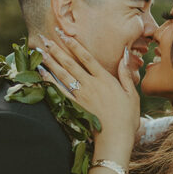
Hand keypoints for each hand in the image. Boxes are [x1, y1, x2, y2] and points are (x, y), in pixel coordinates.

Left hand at [37, 33, 139, 157]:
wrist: (116, 138)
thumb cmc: (127, 118)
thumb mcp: (132, 94)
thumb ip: (125, 73)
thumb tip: (125, 54)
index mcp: (105, 79)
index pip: (87, 57)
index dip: (74, 45)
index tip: (64, 35)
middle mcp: (90, 85)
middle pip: (70, 63)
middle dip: (57, 50)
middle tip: (45, 38)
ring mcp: (81, 96)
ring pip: (62, 75)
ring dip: (50, 62)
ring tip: (40, 51)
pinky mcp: (74, 107)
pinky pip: (59, 91)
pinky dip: (49, 81)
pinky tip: (41, 73)